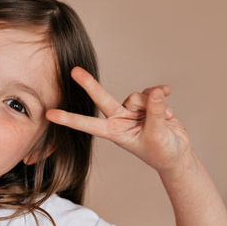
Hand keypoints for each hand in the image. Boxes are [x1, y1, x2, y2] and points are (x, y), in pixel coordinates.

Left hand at [46, 67, 192, 173]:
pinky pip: (152, 91)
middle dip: (89, 84)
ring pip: (137, 96)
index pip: (88, 124)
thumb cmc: (162, 152)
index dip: (69, 119)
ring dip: (154, 104)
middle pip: (102, 98)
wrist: (176, 154)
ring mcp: (132, 110)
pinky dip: (162, 94)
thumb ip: (155, 113)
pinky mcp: (147, 103)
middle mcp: (119, 118)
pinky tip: (168, 93)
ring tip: (167, 118)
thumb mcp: (157, 136)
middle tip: (74, 71)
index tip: (49, 114)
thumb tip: (155, 92)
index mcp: (114, 132)